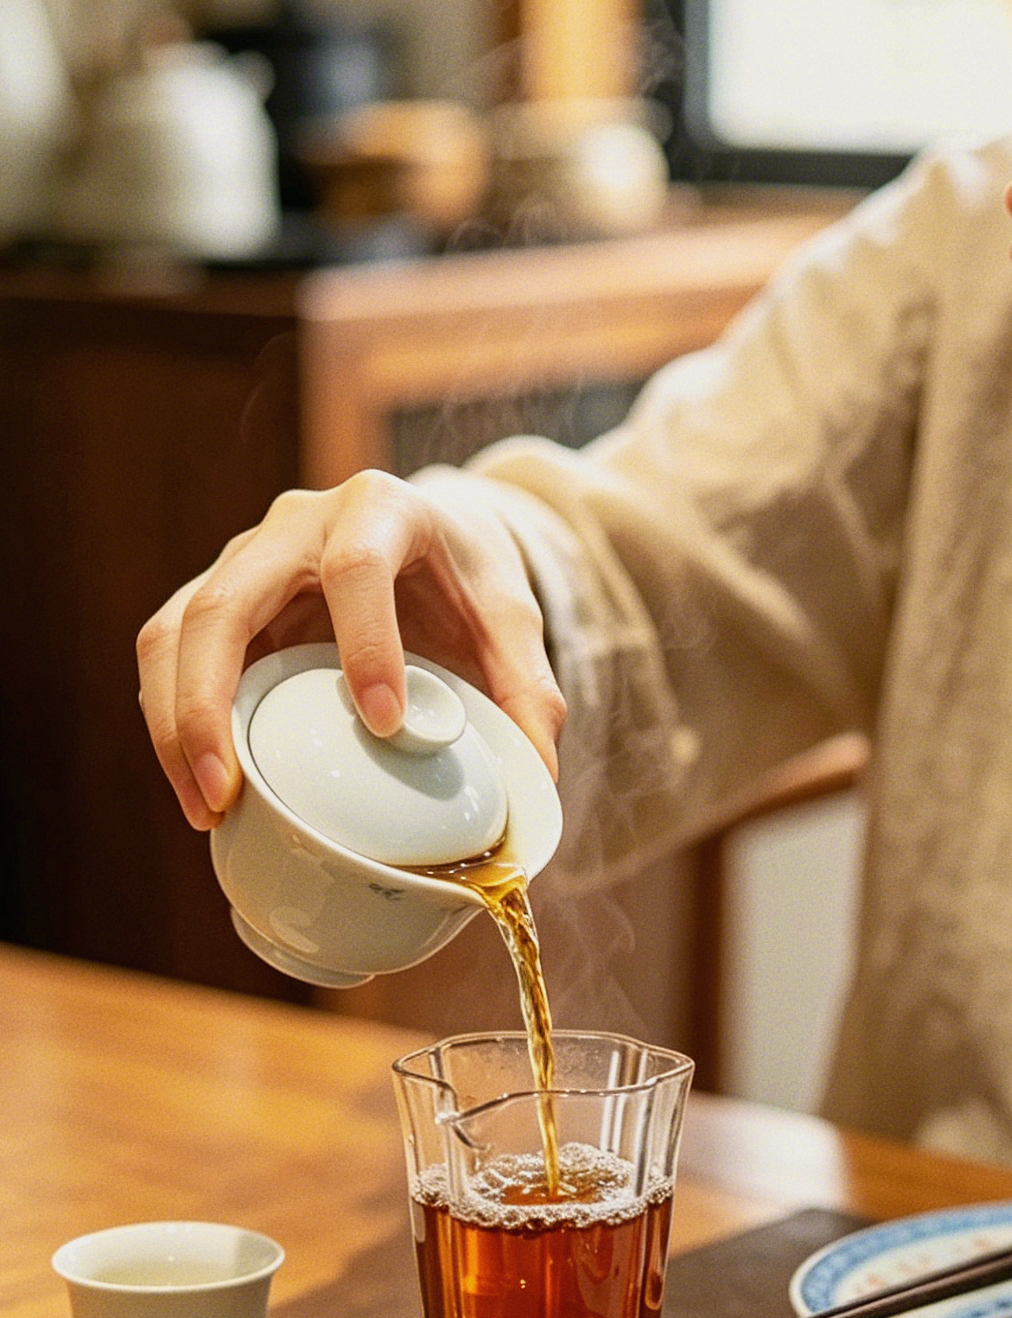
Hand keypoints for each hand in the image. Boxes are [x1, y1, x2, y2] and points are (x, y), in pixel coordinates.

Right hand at [137, 470, 565, 829]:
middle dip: (212, 701)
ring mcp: (245, 559)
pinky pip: (170, 654)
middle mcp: (295, 526)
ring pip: (178, 630)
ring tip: (206, 807)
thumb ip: (529, 691)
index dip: (365, 643)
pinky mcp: (217, 598)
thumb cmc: (465, 578)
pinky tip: (201, 788)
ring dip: (177, 722)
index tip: (385, 724)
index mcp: (379, 510)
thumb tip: (536, 781)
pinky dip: (173, 721)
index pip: (356, 568)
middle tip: (229, 791)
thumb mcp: (511, 620)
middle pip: (226, 602)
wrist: (431, 538)